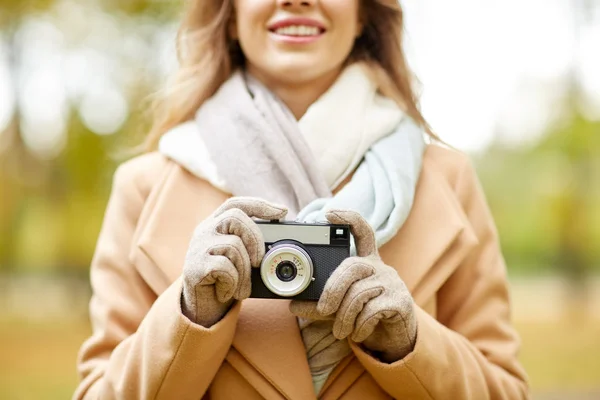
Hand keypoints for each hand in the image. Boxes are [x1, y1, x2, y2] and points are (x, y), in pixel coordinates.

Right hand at [182, 197, 287, 326]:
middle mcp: (205, 230)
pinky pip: (225, 268)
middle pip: (235, 218)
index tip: (283, 211)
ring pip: (233, 245)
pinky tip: (227, 291)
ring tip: (242, 286)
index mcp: (216, 224)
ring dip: (245, 271)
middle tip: (259, 262)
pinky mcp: (194, 267)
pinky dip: (233, 283)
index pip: (236, 204)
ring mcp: (198, 247)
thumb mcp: (239, 257)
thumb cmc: (225, 279)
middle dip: (255, 240)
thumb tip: (280, 244)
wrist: (201, 306)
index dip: (259, 205)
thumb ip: (250, 245)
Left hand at [290, 210, 416, 362]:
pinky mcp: (400, 301)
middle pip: (352, 266)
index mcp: (365, 261)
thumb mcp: (339, 308)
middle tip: (323, 310)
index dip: (348, 218)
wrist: (395, 337)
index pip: (361, 231)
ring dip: (344, 315)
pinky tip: (358, 333)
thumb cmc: (364, 315)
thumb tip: (292, 305)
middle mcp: (379, 267)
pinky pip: (372, 311)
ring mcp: (392, 282)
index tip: (330, 212)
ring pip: (360, 292)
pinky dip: (359, 326)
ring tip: (339, 331)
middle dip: (333, 289)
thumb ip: (319, 304)